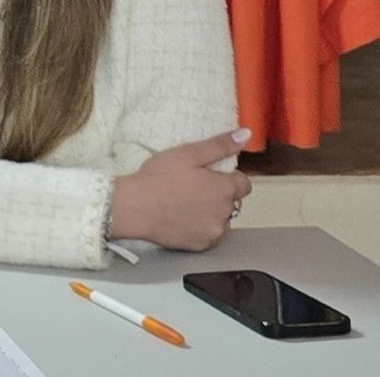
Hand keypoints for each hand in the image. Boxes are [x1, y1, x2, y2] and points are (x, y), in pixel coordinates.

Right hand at [109, 129, 253, 251]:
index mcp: (225, 188)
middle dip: (219, 195)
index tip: (209, 176)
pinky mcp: (202, 245)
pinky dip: (201, 228)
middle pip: (233, 202)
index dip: (228, 178)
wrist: (134, 207)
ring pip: (222, 220)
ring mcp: (214, 232)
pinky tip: (183, 219)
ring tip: (186, 204)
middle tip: (193, 188)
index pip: (244, 184)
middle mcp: (225, 212)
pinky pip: (210, 235)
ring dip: (212, 213)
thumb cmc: (158, 178)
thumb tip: (245, 134)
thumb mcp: (188, 153)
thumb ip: (220, 145)